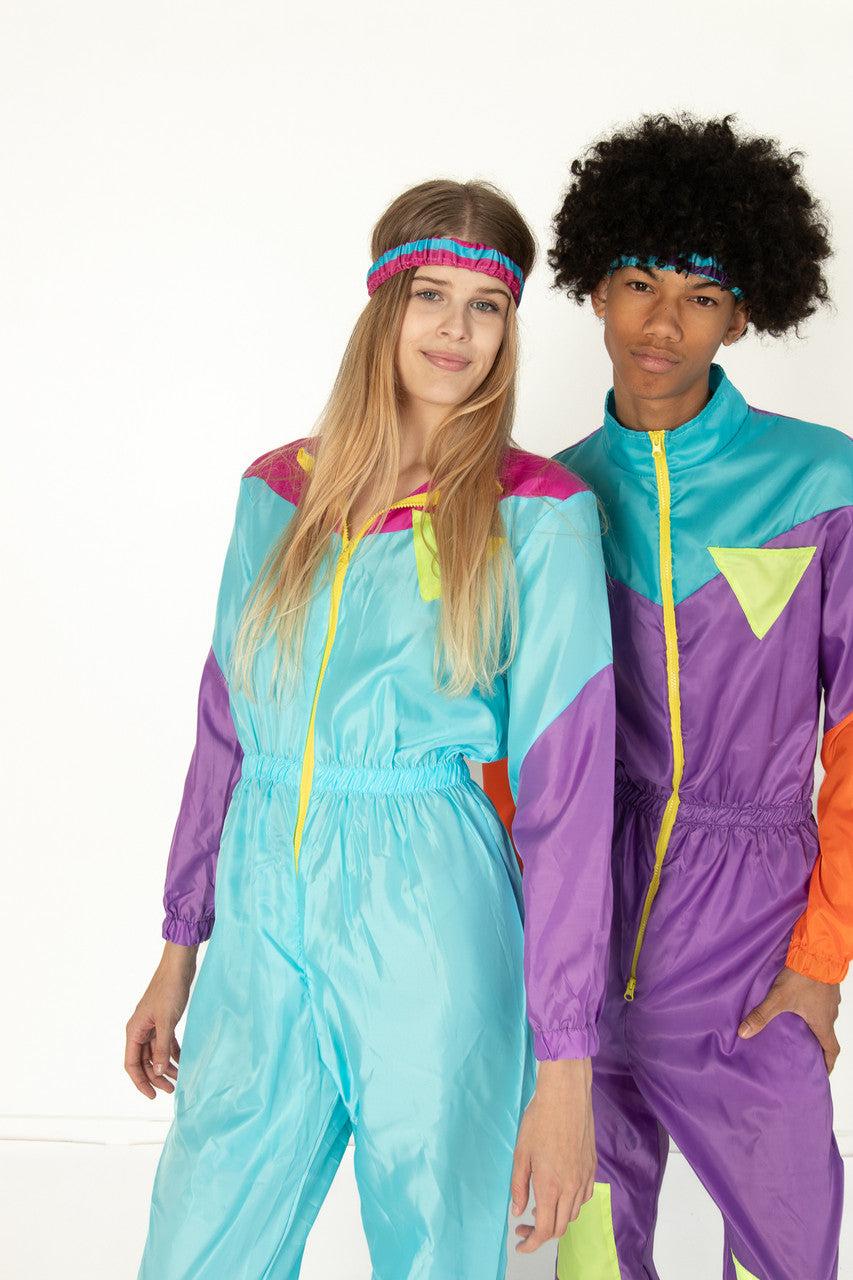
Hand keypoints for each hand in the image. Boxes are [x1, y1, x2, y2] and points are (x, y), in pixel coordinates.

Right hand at [125, 942, 196, 1097]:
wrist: (178, 967)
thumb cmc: (169, 990)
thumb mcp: (166, 1022)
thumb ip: (163, 1047)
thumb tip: (159, 1072)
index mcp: (134, 1030)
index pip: (131, 1064)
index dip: (140, 1082)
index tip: (152, 1096)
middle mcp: (140, 1030)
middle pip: (144, 1061)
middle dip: (156, 1077)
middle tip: (172, 1089)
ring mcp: (152, 1025)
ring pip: (156, 1053)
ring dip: (166, 1066)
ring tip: (180, 1078)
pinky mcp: (164, 1021)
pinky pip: (165, 1043)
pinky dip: (173, 1053)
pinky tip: (183, 1062)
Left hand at [510, 1058, 595, 1252]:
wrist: (566, 1096)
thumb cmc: (539, 1121)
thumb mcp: (521, 1154)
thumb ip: (519, 1186)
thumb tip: (518, 1211)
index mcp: (551, 1186)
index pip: (544, 1230)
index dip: (531, 1243)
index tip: (521, 1244)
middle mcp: (571, 1187)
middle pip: (561, 1227)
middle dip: (542, 1234)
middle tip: (525, 1226)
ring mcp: (584, 1178)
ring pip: (573, 1214)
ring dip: (557, 1219)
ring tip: (540, 1208)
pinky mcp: (592, 1167)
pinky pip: (584, 1197)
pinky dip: (571, 1205)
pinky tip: (560, 1193)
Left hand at [738, 965, 840, 1072]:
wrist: (818, 950)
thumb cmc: (803, 976)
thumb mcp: (778, 998)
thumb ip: (761, 1015)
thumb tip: (744, 1033)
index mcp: (823, 1022)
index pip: (832, 1050)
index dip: (828, 1063)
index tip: (821, 1071)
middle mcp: (831, 1013)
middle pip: (827, 1034)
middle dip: (817, 1043)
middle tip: (803, 1048)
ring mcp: (830, 998)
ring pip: (824, 1016)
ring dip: (814, 1023)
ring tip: (798, 1025)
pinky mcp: (827, 985)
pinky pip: (823, 1001)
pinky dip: (814, 1006)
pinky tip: (800, 1001)